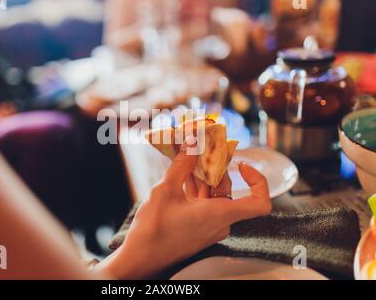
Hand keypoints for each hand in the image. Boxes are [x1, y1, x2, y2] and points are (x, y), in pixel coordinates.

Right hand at [97, 140, 270, 278]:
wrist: (140, 257)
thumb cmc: (153, 230)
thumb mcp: (166, 190)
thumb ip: (182, 165)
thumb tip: (192, 142)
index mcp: (218, 215)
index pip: (259, 203)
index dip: (258, 181)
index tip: (241, 165)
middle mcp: (219, 222)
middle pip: (228, 190)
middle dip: (215, 168)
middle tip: (200, 148)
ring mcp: (208, 226)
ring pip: (213, 195)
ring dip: (201, 176)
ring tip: (186, 157)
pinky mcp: (198, 227)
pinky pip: (203, 204)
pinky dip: (195, 188)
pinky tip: (181, 174)